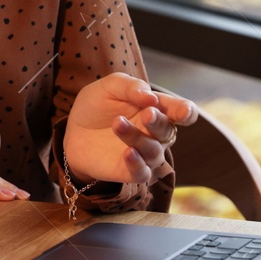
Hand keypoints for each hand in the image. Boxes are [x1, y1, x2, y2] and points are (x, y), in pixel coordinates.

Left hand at [62, 73, 198, 185]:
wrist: (73, 130)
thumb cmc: (97, 106)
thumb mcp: (110, 87)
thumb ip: (131, 86)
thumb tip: (151, 97)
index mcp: (156, 109)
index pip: (181, 111)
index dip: (187, 112)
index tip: (183, 111)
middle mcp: (155, 133)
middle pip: (168, 131)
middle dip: (159, 122)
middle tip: (146, 113)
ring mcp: (144, 153)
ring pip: (153, 151)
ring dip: (138, 137)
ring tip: (117, 123)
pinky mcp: (130, 171)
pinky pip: (142, 172)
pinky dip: (137, 164)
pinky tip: (127, 152)